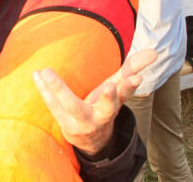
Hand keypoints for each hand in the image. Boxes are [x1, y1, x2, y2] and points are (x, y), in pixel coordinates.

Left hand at [33, 49, 156, 156]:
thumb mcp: (118, 89)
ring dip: (59, 89)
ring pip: (72, 107)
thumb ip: (133, 68)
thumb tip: (155, 51)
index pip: (125, 95)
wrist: (91, 140)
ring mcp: (81, 122)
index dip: (130, 86)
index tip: (138, 77)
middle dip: (109, 97)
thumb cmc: (104, 106)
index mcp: (115, 105)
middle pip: (106, 108)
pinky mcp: (64, 123)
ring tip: (47, 72)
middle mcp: (101, 116)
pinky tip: (36, 74)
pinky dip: (44, 89)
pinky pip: (52, 105)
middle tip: (111, 85)